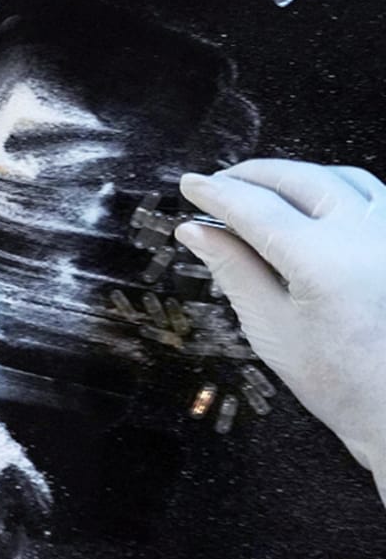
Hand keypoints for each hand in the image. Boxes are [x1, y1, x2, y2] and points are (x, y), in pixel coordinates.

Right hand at [179, 163, 385, 492]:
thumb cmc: (341, 382)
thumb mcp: (271, 328)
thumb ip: (233, 268)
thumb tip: (194, 231)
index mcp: (325, 261)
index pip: (256, 207)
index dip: (216, 193)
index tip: (190, 185)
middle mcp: (368, 237)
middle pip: (300, 179)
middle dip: (254, 176)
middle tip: (219, 186)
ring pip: (342, 178)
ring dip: (297, 177)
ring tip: (262, 191)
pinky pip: (373, 196)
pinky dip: (336, 190)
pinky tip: (313, 206)